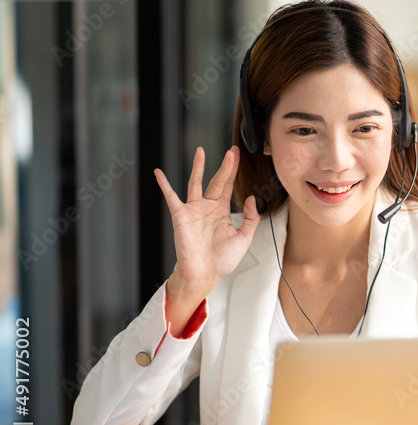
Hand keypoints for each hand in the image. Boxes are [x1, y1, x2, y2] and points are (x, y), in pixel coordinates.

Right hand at [154, 146, 258, 299]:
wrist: (204, 273)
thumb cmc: (222, 259)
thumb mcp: (244, 238)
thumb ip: (251, 218)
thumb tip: (251, 198)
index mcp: (222, 211)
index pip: (228, 186)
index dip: (233, 171)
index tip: (236, 155)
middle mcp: (208, 207)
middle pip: (217, 180)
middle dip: (224, 166)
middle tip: (231, 151)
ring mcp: (194, 210)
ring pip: (196, 183)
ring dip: (198, 167)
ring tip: (200, 151)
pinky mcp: (181, 215)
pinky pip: (171, 197)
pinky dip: (164, 184)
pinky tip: (159, 173)